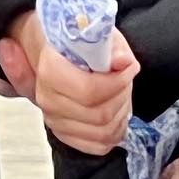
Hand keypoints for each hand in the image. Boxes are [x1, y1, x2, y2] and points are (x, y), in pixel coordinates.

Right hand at [11, 12, 139, 156]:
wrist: (57, 52)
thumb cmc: (79, 41)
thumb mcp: (98, 33)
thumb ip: (112, 47)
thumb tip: (124, 62)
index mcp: (50, 69)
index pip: (88, 91)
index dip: (116, 83)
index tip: (131, 67)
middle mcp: (47, 98)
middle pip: (98, 114)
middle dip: (122, 97)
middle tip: (128, 79)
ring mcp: (53, 119)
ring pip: (101, 132)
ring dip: (121, 114)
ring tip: (123, 94)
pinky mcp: (63, 133)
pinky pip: (97, 145)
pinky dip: (115, 132)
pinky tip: (118, 113)